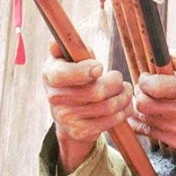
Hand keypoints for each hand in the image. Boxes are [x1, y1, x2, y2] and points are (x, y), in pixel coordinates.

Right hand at [42, 42, 132, 171]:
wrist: (67, 112)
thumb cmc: (72, 77)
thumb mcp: (66, 59)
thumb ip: (64, 47)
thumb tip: (55, 43)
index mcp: (50, 76)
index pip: (65, 75)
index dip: (85, 71)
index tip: (100, 67)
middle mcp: (55, 98)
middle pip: (96, 91)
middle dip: (115, 82)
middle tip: (119, 79)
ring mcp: (66, 118)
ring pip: (108, 106)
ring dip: (124, 96)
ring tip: (125, 90)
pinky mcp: (80, 132)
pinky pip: (111, 121)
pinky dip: (123, 111)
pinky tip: (124, 104)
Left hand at [131, 49, 175, 151]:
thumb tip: (168, 54)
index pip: (154, 86)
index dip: (145, 80)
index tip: (147, 77)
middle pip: (144, 104)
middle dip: (140, 94)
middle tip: (146, 89)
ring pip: (144, 119)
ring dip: (142, 108)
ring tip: (149, 101)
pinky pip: (150, 133)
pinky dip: (145, 124)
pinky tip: (150, 116)